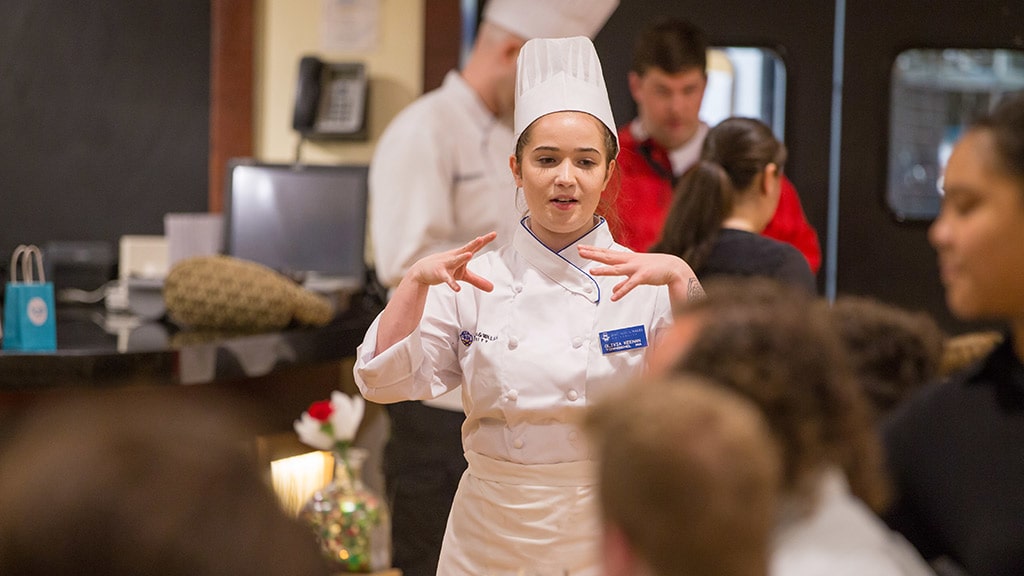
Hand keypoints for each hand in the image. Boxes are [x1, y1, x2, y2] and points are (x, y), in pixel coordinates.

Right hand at [407, 232, 496, 292]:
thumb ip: (478, 280)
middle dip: (474, 244)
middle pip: (466, 249)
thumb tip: (492, 288)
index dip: (485, 240)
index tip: (494, 234)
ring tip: (469, 254)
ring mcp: (447, 264)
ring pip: (456, 260)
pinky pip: (447, 279)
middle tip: (481, 238)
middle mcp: (455, 257)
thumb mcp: (463, 275)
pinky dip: (452, 284)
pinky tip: (457, 289)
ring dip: (462, 257)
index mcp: (462, 255)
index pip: (475, 247)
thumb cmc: (446, 268)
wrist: (423, 270)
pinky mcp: (441, 274)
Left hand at [579, 245, 701, 303]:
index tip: (581, 247)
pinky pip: (631, 285)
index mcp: (626, 258)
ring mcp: (636, 268)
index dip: (593, 250)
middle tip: (580, 250)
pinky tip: (614, 297)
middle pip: (608, 256)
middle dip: (593, 254)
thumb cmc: (654, 269)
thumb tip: (613, 290)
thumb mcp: (636, 274)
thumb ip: (623, 282)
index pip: (606, 253)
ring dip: (604, 270)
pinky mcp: (643, 277)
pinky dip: (622, 291)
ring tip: (592, 271)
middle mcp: (629, 261)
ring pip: (617, 269)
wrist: (673, 267)